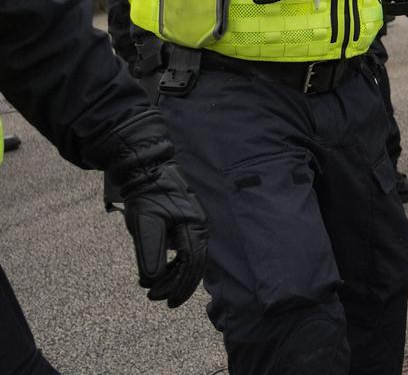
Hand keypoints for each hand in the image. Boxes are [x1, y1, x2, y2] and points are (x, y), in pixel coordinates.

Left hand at [88, 112, 209, 306]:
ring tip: (155, 288)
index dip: (181, 286)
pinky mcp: (184, 222)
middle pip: (195, 264)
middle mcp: (199, 227)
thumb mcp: (144, 225)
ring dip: (174, 276)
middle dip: (178, 285)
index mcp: (193, 227)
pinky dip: (173, 264)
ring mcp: (193, 224)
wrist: (146, 170)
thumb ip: (151, 252)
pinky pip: (185, 249)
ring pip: (190, 258)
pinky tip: (161, 270)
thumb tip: (152, 280)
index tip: (166, 302)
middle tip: (158, 299)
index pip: (192, 264)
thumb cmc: (146, 195)